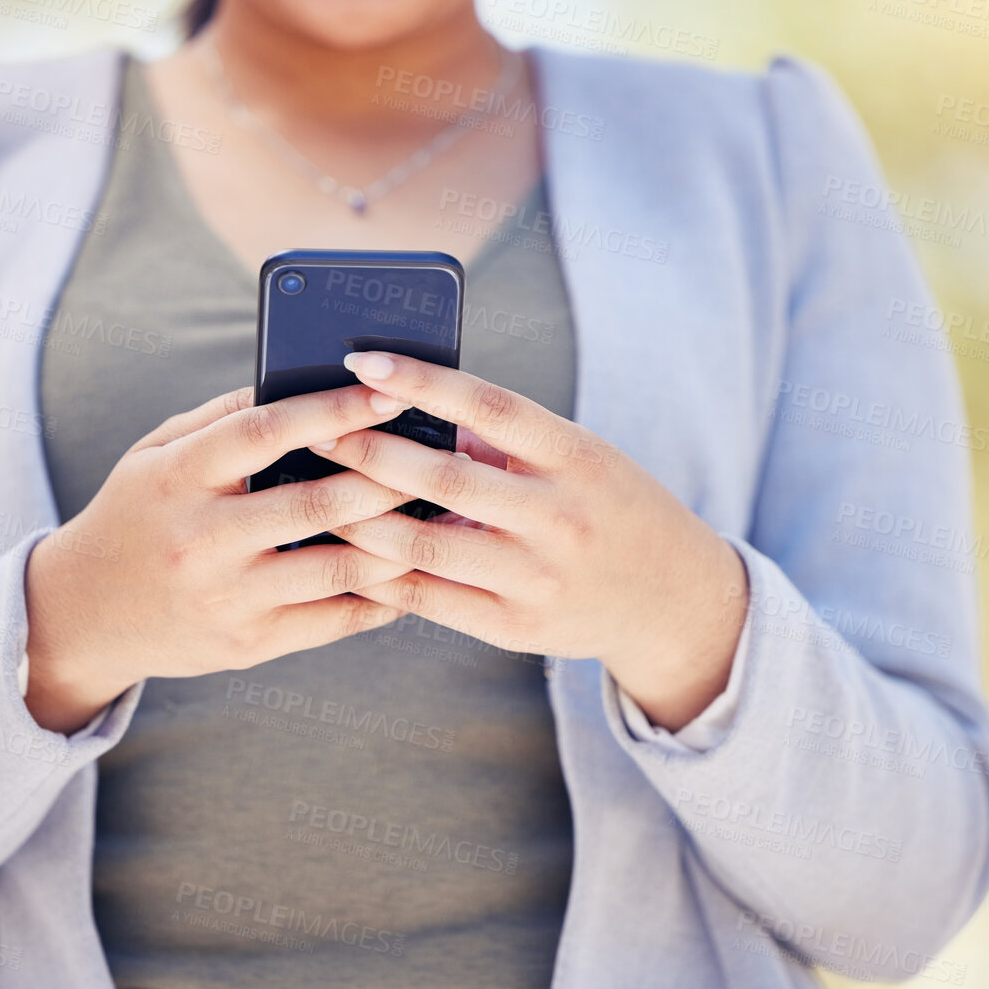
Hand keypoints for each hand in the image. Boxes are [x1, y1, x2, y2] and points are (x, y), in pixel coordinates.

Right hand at [23, 384, 418, 732]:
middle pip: (313, 505)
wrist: (84, 613)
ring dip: (397, 542)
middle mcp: (202, 541)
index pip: (263, 433)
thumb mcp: (154, 454)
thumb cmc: (136, 515)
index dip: (332, 410)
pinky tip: (412, 573)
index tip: (389, 391)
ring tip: (438, 515)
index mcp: (177, 479)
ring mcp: (227, 599)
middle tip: (436, 457)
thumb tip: (298, 380)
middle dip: (385, 478)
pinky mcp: (247, 645)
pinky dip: (382, 598)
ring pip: (337, 570)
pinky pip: (333, 620)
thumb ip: (221, 417)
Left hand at [311, 352, 749, 730]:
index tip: (361, 361)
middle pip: (445, 480)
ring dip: (358, 519)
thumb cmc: (609, 507)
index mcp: (576, 457)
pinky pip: (430, 599)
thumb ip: (502, 440)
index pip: (490, 406)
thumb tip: (407, 410)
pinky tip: (345, 550)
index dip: (422, 380)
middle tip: (316, 430)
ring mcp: (537, 578)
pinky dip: (381, 574)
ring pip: (424, 547)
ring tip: (317, 492)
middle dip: (369, 452)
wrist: (672, 599)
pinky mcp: (516, 628)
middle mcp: (559, 517)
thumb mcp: (579, 457)